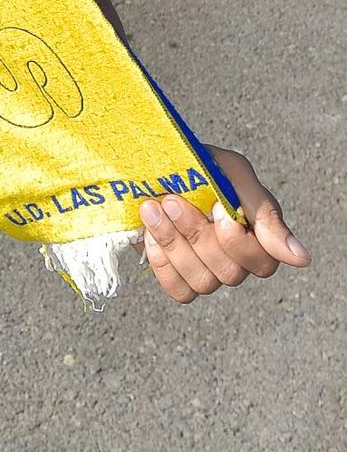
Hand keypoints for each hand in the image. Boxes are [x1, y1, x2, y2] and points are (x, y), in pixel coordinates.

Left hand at [140, 146, 308, 303]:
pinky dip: (162, 262)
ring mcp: (210, 272)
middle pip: (228, 273)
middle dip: (196, 233)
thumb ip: (264, 212)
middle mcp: (238, 261)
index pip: (262, 263)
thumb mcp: (234, 174)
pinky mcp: (181, 278)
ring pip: (203, 282)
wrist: (158, 162)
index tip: (217, 207)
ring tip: (153, 209)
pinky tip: (150, 233)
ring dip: (173, 243)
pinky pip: (179, 289)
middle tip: (172, 200)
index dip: (237, 242)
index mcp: (259, 236)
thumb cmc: (204, 166)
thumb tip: (301, 259)